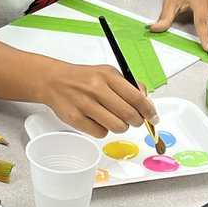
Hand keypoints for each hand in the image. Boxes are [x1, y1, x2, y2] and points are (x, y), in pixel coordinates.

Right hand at [38, 60, 156, 137]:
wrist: (54, 81)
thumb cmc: (83, 78)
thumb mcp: (107, 73)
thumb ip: (128, 85)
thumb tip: (146, 102)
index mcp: (107, 75)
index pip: (137, 98)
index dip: (149, 111)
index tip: (153, 117)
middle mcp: (96, 89)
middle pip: (129, 115)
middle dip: (136, 121)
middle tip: (134, 120)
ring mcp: (85, 104)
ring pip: (117, 127)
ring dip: (120, 126)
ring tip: (113, 118)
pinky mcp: (75, 119)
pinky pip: (101, 133)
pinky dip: (103, 130)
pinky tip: (97, 120)